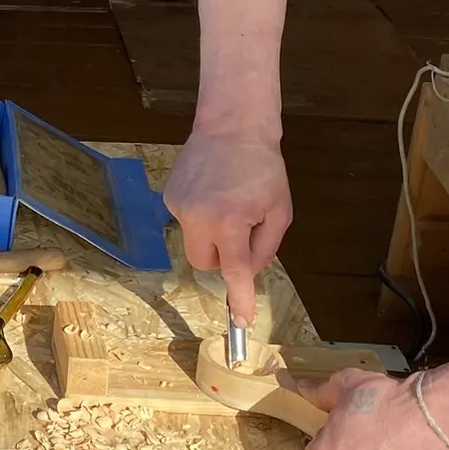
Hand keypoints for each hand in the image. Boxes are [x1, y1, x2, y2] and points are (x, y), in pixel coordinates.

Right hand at [163, 128, 291, 328]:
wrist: (232, 127)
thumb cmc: (263, 168)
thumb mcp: (279, 211)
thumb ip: (265, 248)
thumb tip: (245, 272)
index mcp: (230, 222)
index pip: (234, 272)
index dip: (239, 299)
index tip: (242, 322)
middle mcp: (198, 218)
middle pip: (204, 264)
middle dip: (221, 259)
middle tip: (240, 234)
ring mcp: (179, 207)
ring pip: (195, 242)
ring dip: (212, 234)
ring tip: (226, 202)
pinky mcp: (169, 196)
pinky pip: (187, 221)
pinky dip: (201, 216)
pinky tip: (212, 192)